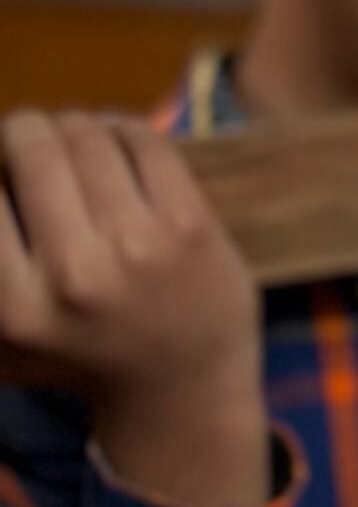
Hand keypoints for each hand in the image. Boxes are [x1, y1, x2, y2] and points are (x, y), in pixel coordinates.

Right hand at [0, 113, 273, 506]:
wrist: (185, 383)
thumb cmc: (88, 350)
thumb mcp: (19, 323)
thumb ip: (0, 258)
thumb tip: (1, 173)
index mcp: (17, 306)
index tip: (2, 164)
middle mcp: (74, 273)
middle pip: (34, 149)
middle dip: (25, 128)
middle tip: (29, 132)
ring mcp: (138, 246)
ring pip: (88, 137)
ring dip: (74, 123)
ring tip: (72, 132)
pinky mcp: (190, 225)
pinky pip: (145, 142)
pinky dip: (122, 127)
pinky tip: (116, 136)